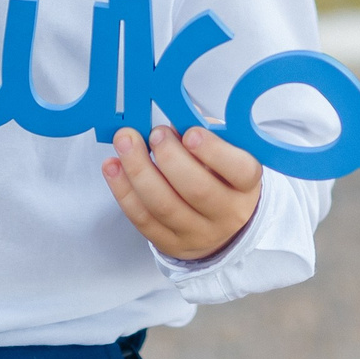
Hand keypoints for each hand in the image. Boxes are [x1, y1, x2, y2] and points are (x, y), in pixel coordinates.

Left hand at [103, 125, 261, 261]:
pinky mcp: (170, 244)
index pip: (240, 170)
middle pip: (197, 190)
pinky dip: (123, 190)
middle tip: (154, 134)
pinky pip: (142, 219)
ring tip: (126, 142)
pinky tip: (113, 167)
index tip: (190, 133)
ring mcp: (198, 233)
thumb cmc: (219, 178)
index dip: (214, 152)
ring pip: (164, 206)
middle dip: (170, 158)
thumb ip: (205, 134)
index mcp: (246, 185)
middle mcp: (227, 214)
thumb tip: (177, 114)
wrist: (219, 226)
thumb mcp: (225, 153)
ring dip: (139, 171)